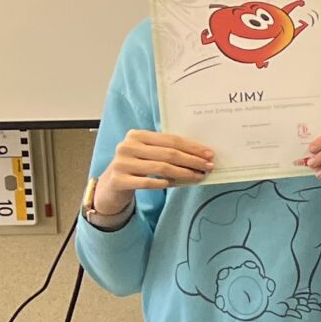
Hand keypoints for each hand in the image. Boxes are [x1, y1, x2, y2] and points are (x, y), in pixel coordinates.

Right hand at [93, 130, 212, 214]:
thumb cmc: (136, 167)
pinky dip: (164, 183)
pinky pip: (148, 182)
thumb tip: (200, 155)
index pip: (171, 140)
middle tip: (208, 167)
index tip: (209, 154)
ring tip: (198, 177)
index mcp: (137, 135)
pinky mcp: (119, 180)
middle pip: (168, 153)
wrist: (111, 186)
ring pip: (161, 168)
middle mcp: (128, 146)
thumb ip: (167, 150)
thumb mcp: (147, 153)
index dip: (192, 147)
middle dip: (192, 160)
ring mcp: (121, 163)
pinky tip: (174, 184)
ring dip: (184, 173)